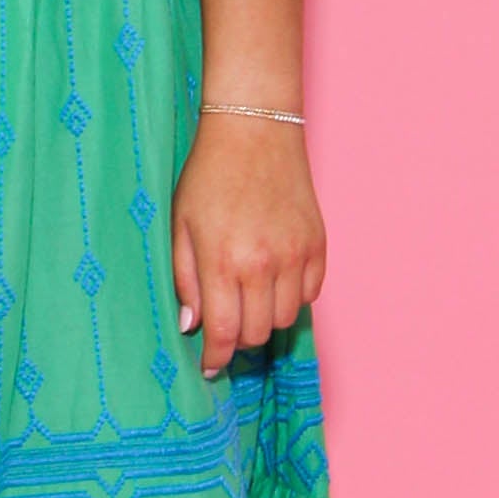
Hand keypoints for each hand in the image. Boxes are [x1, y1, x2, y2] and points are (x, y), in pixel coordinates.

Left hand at [170, 114, 327, 377]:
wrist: (255, 130)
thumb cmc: (209, 176)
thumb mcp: (180, 225)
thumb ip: (185, 279)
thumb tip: (191, 325)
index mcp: (223, 260)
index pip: (224, 332)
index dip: (216, 357)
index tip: (209, 367)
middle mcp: (264, 263)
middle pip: (258, 333)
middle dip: (238, 338)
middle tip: (226, 326)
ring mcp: (296, 254)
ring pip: (286, 319)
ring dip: (266, 318)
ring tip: (249, 298)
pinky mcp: (318, 244)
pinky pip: (310, 294)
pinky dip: (293, 296)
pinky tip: (273, 279)